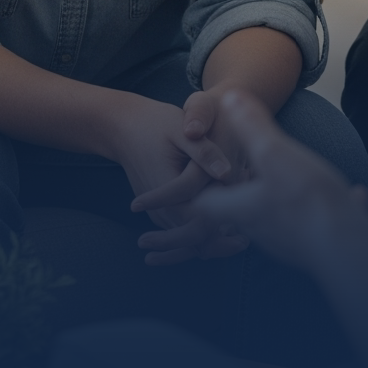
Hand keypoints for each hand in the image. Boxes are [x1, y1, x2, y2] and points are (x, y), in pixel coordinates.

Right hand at [104, 96, 244, 266]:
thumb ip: (204, 152)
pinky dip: (198, 237)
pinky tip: (221, 229)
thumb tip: (227, 172)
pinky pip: (180, 233)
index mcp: (169, 191)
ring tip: (238, 239)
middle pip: (195, 239)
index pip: (201, 222)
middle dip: (220, 243)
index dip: (226, 224)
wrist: (122, 129)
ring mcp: (159, 213)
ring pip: (187, 241)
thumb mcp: (181, 130)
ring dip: (210, 243)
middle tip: (244, 242)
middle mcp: (162, 209)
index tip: (244, 229)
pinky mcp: (160, 212)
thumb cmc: (153, 124)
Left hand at [186, 92, 367, 277]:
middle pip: (239, 213)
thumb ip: (251, 125)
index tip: (203, 172)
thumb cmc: (305, 201)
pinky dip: (322, 208)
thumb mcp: (274, 152)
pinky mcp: (316, 247)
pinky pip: (315, 223)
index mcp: (241, 208)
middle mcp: (260, 230)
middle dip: (245, 190)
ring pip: (279, 218)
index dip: (199, 187)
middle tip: (251, 170)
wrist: (349, 249)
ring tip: (297, 179)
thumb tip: (229, 97)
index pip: (203, 202)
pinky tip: (350, 194)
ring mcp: (288, 242)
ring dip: (284, 199)